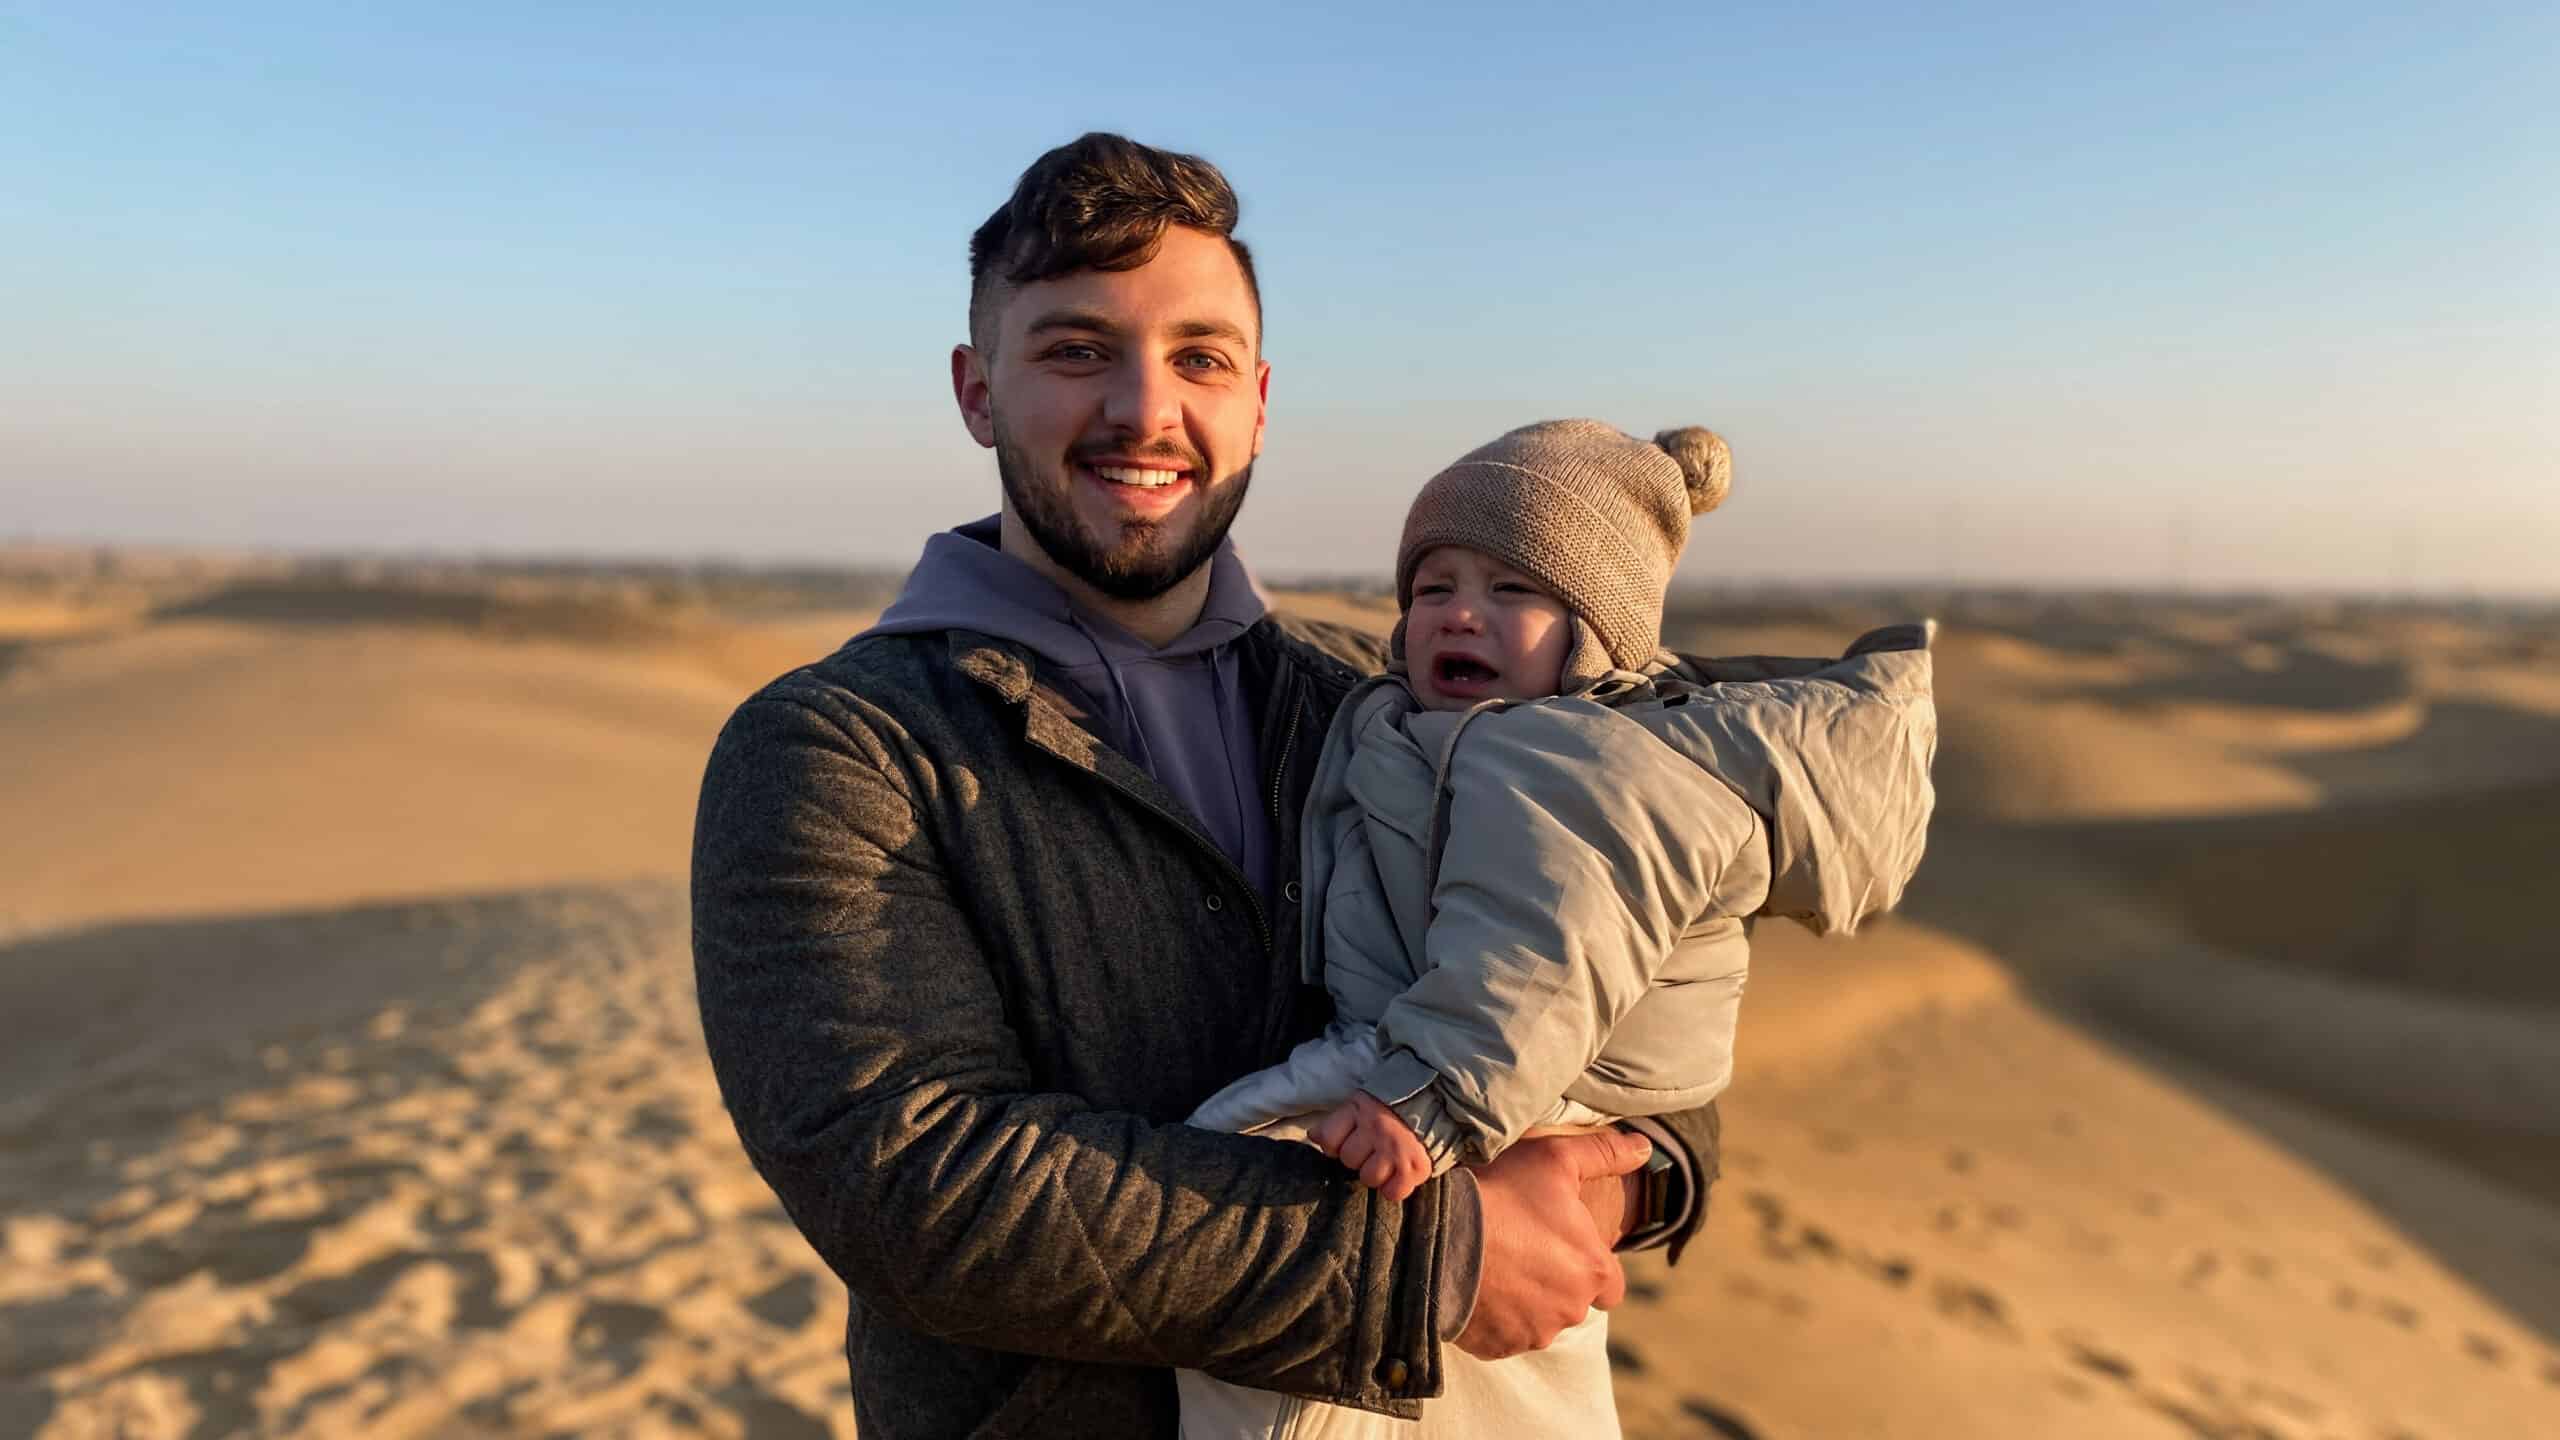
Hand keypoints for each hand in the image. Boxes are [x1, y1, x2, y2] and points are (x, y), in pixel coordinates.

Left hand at [1309, 1091, 1431, 1200]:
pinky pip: (1393, 1193)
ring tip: (1387, 1160)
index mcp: (1361, 1109)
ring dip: (1376, 1173)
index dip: (1334, 1144)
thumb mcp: (1361, 1103)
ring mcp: (1397, 1149)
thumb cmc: (1393, 1106)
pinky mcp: (1415, 1167)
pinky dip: (1394, 1188)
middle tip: (1373, 1147)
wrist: (1437, 1101)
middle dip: (1358, 1157)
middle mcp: (1378, 1129)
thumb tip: (1312, 1136)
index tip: (1348, 1139)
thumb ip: (1336, 1121)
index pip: (1329, 1139)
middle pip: (1348, 1160)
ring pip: (1368, 1178)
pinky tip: (1398, 1174)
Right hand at [1453, 1127, 1651, 1358]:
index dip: (1591, 1266)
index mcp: (1594, 1270)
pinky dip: (1494, 1317)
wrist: (1437, 1236)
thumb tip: (1644, 1148)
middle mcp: (1571, 1310)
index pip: (1611, 1285)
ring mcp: (1533, 1333)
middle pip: (1571, 1301)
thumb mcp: (1556, 1159)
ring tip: (1494, 1265)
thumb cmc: (1502, 1193)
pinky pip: (1503, 1334)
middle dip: (1554, 1281)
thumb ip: (1605, 1153)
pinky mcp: (1499, 1347)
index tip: (1563, 1247)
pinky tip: (1476, 1285)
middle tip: (1521, 1248)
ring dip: (1524, 1300)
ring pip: (1538, 1320)